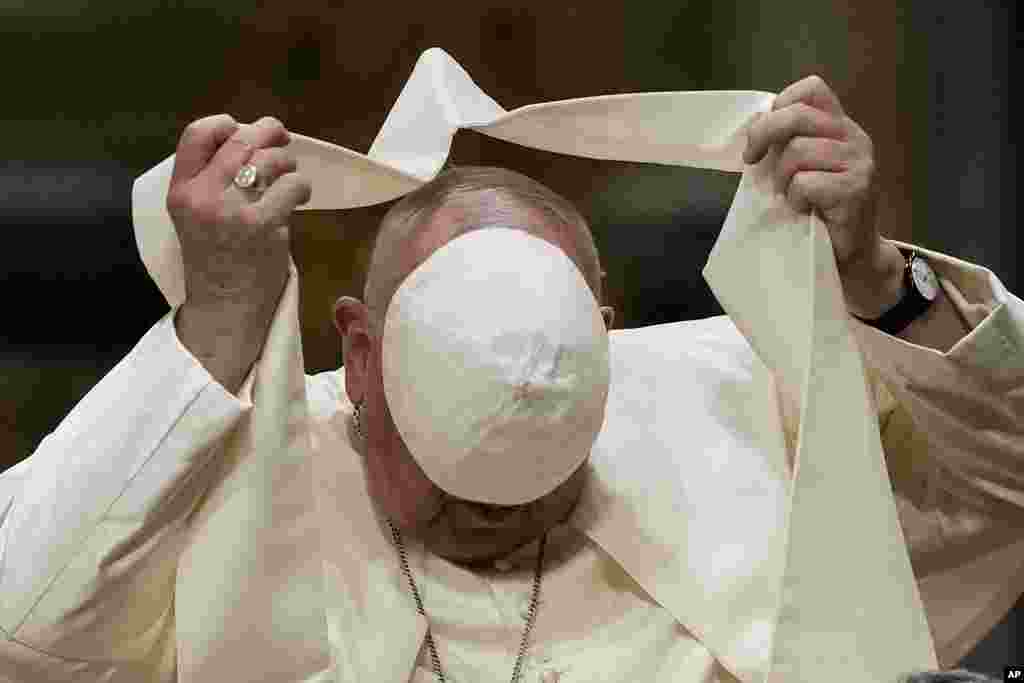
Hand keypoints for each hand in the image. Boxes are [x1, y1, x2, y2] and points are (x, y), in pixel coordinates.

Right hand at [166, 114, 311, 311]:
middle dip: (269, 133)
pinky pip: (292, 185)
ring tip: (290, 176)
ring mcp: (231, 209)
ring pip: (269, 159)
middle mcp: (201, 196)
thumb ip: (213, 181)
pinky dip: (302, 186)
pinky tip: (301, 197)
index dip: (225, 123)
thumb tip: (252, 142)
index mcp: (180, 190)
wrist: (224, 306)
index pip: (197, 134)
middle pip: (240, 140)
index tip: (244, 130)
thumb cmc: (218, 261)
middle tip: (282, 139)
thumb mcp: (197, 216)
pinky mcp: (260, 224)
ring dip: (288, 161)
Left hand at [743, 76, 903, 316]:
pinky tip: (804, 211)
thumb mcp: (803, 171)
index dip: (779, 106)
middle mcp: (854, 138)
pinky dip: (795, 200)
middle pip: (797, 115)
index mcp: (841, 128)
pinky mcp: (856, 190)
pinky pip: (806, 183)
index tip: (762, 137)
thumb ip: (788, 146)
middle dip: (764, 135)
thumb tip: (753, 131)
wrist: (853, 256)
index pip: (812, 90)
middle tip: (752, 161)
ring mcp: (859, 163)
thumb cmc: (820, 214)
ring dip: (782, 179)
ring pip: (797, 151)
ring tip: (791, 197)